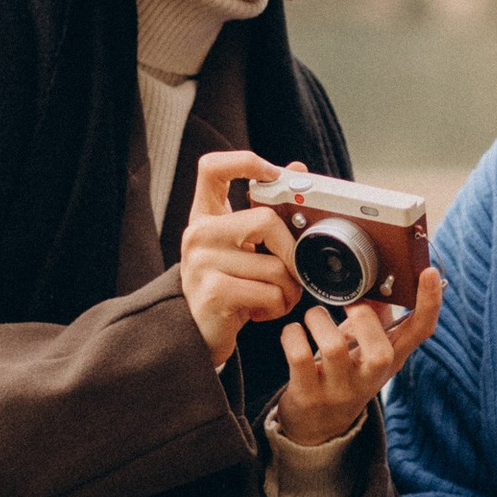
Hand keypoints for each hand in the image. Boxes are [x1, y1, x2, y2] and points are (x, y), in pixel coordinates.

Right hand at [178, 153, 312, 368]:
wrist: (198, 334)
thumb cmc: (227, 286)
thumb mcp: (242, 246)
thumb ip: (266, 211)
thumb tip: (298, 168)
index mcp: (204, 216)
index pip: (212, 168)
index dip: (244, 162)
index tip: (273, 174)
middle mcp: (198, 234)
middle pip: (265, 221)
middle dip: (291, 252)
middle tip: (292, 272)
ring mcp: (201, 263)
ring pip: (275, 266)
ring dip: (288, 289)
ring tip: (275, 297)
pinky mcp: (213, 293)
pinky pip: (269, 293)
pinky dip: (277, 307)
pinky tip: (260, 312)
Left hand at [270, 261, 444, 443]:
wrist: (318, 427)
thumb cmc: (344, 374)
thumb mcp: (367, 350)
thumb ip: (376, 318)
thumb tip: (379, 281)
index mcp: (391, 360)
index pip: (420, 332)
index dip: (429, 303)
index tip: (428, 271)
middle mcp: (370, 378)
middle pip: (380, 351)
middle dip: (362, 318)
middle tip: (349, 306)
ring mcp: (339, 390)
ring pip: (333, 347)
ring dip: (318, 319)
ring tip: (313, 317)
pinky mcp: (308, 395)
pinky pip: (299, 356)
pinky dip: (292, 334)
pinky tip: (294, 333)